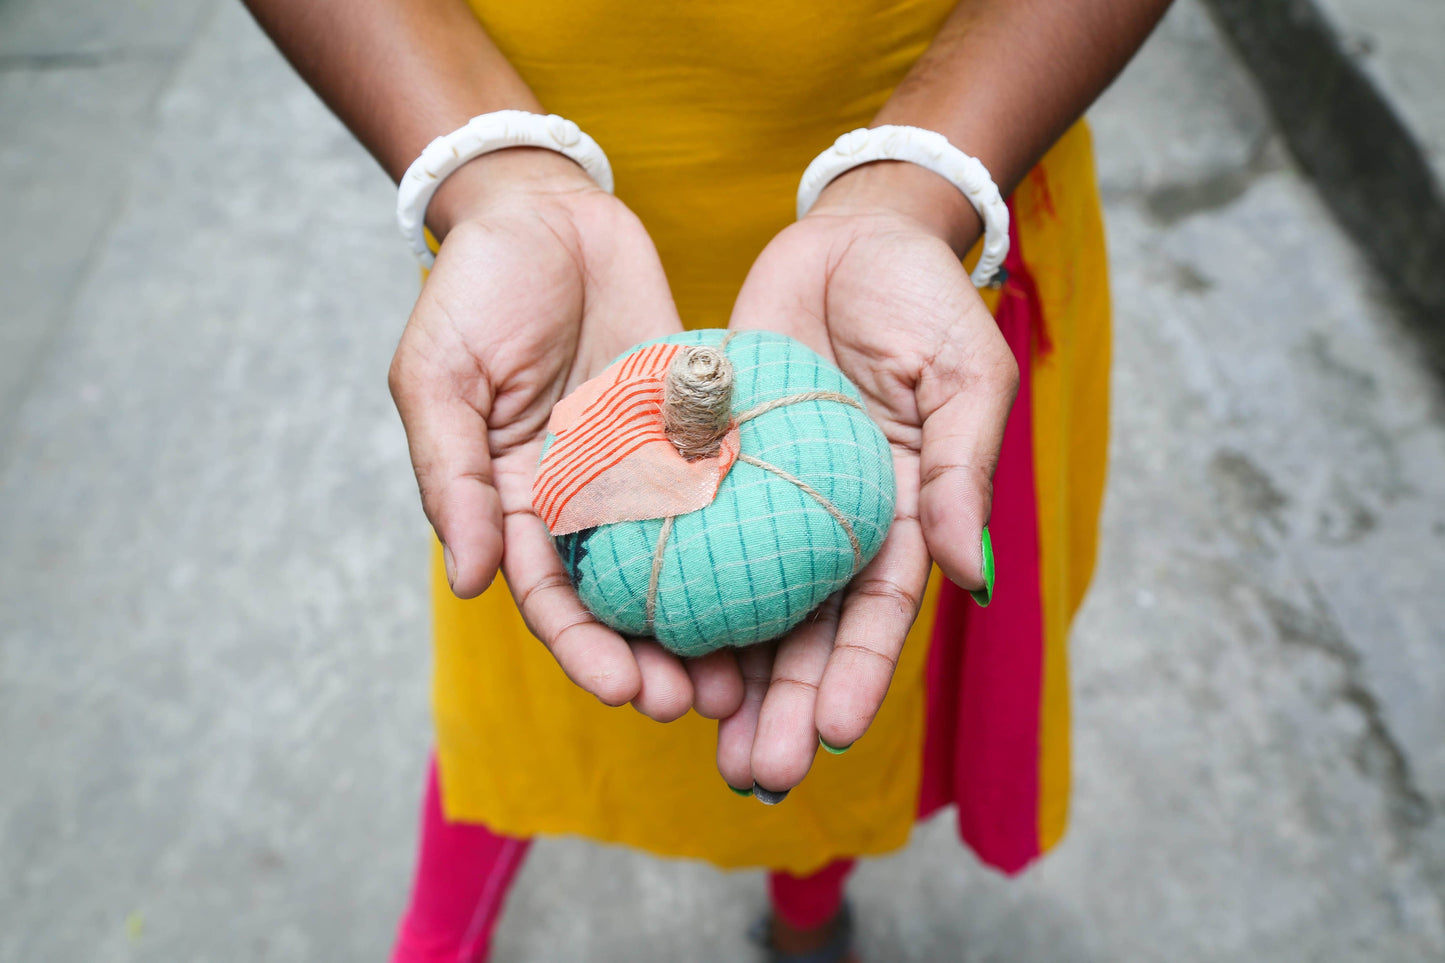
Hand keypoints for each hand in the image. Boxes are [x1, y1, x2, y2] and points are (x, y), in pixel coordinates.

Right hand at [389, 148, 743, 721]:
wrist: (549, 211)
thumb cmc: (477, 288)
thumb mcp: (438, 377)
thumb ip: (452, 477)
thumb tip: (467, 581)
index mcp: (514, 500)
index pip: (549, 595)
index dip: (583, 648)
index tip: (622, 687)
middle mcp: (584, 499)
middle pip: (622, 598)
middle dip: (654, 658)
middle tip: (698, 703)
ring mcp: (643, 467)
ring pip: (681, 562)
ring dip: (709, 622)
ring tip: (749, 674)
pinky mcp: (693, 429)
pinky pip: (724, 491)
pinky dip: (748, 539)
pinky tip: (786, 579)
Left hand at [717, 161, 1017, 793]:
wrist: (849, 238)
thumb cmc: (923, 302)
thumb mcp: (963, 378)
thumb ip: (963, 474)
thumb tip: (969, 576)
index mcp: (901, 518)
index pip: (879, 610)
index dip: (860, 673)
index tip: (835, 732)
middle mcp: (827, 526)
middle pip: (805, 631)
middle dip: (784, 705)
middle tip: (757, 771)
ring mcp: (765, 501)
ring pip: (738, 602)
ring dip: (719, 672)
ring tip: (692, 733)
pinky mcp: (707, 465)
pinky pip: (680, 530)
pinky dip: (662, 585)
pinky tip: (637, 639)